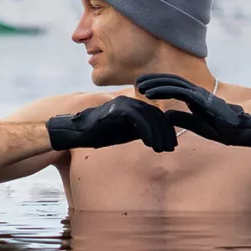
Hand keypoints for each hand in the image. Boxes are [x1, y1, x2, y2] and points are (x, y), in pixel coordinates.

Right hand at [46, 96, 177, 152]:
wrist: (78, 132)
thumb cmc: (101, 133)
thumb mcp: (126, 134)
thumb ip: (141, 132)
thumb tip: (159, 138)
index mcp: (135, 107)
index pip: (157, 116)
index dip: (166, 130)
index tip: (171, 145)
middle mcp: (132, 102)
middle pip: (157, 115)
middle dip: (166, 133)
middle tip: (171, 148)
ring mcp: (124, 103)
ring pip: (150, 117)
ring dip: (158, 134)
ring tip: (162, 149)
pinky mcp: (118, 108)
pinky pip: (138, 118)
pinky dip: (147, 131)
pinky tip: (150, 144)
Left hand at [135, 74, 250, 151]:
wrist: (244, 130)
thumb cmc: (226, 130)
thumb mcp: (199, 126)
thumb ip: (184, 119)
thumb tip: (166, 114)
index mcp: (197, 98)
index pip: (175, 87)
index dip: (159, 85)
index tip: (143, 88)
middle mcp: (198, 93)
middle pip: (172, 81)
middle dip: (154, 80)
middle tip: (137, 82)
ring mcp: (200, 94)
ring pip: (173, 84)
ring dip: (155, 84)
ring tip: (139, 86)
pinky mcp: (202, 99)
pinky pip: (179, 92)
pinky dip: (163, 91)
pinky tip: (151, 94)